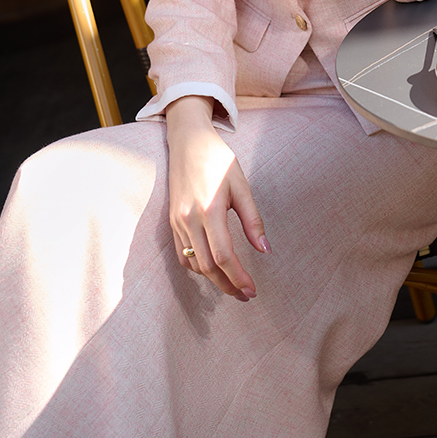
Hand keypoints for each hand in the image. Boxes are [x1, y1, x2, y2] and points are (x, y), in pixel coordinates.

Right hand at [166, 95, 269, 298]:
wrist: (188, 142)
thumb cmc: (218, 160)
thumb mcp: (241, 185)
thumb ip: (253, 219)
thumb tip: (265, 250)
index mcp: (210, 210)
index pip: (224, 256)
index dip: (238, 277)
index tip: (252, 290)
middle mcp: (190, 220)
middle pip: (208, 266)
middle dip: (227, 285)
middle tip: (245, 295)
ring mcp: (178, 222)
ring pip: (193, 264)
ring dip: (213, 279)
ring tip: (233, 284)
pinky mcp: (172, 222)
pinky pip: (182, 254)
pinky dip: (197, 267)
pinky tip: (212, 268)